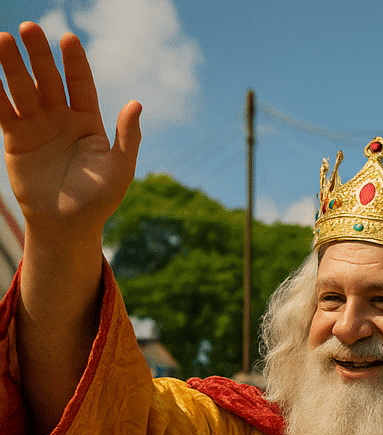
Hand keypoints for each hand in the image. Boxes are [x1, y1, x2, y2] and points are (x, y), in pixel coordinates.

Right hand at [0, 23, 140, 240]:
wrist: (67, 225)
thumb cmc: (99, 199)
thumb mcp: (119, 169)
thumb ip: (127, 138)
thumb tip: (136, 105)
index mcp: (89, 122)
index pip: (80, 84)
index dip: (74, 62)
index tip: (68, 39)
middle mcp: (61, 118)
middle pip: (49, 79)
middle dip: (38, 55)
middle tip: (28, 28)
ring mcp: (37, 126)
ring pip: (23, 89)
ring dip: (12, 66)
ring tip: (2, 39)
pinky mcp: (15, 138)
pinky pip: (3, 110)